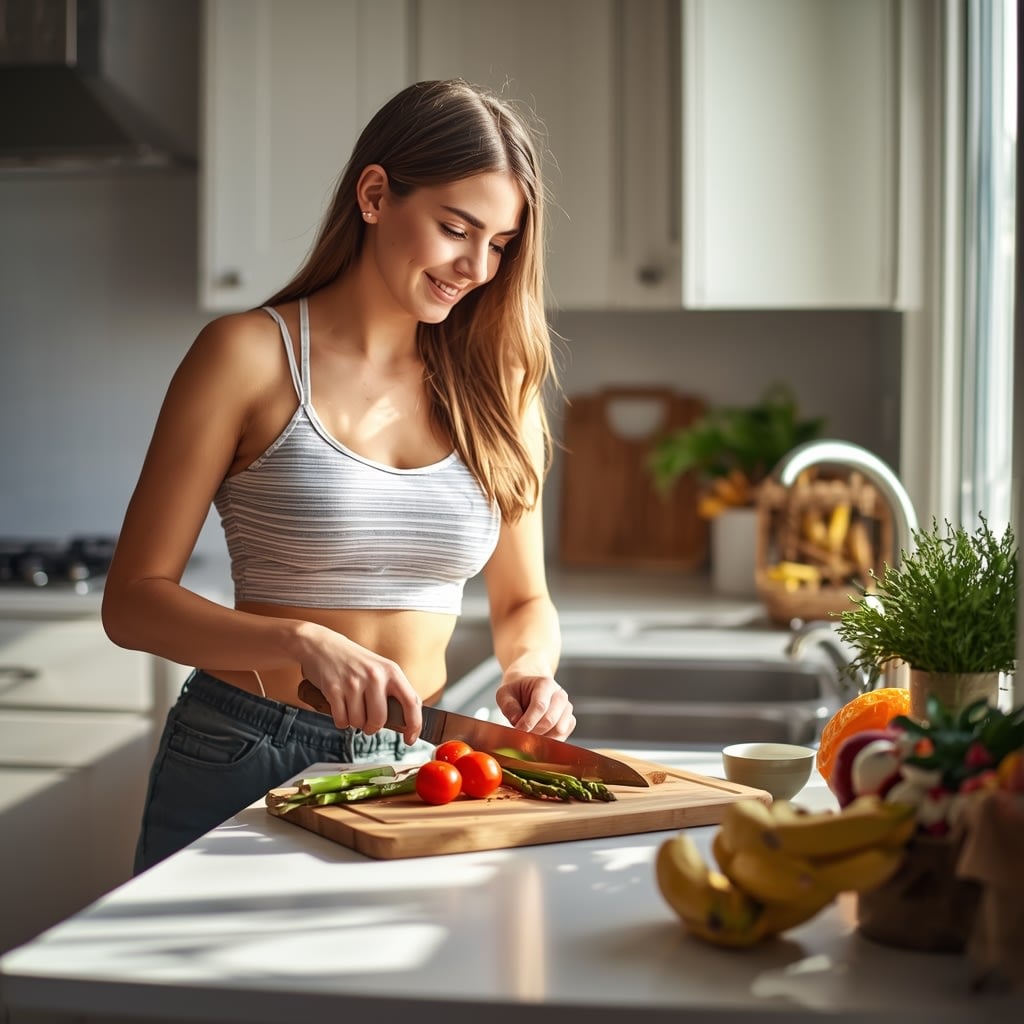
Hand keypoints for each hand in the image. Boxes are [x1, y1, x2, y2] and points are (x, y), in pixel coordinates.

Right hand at [300, 629, 422, 744]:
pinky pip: (341, 721)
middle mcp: (374, 676)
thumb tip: (405, 722)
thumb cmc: (353, 661)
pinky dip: (341, 721)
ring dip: (354, 722)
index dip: (414, 724)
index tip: (410, 739)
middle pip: (380, 720)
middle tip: (368, 722)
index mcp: (391, 671)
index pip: (411, 701)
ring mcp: (353, 682)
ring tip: (351, 707)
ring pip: (358, 722)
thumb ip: (392, 691)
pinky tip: (340, 707)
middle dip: (373, 727)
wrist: (322, 645)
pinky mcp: (334, 689)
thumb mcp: (379, 669)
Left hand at [495, 661, 574, 739]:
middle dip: (534, 732)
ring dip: (542, 738)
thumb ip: (508, 706)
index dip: (528, 721)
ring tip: (529, 736)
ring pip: (559, 730)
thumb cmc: (517, 692)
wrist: (529, 690)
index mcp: (545, 684)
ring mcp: (567, 708)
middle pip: (550, 720)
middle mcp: (560, 695)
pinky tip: (538, 738)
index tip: (518, 731)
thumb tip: (516, 721)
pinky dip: (550, 741)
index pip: (540, 706)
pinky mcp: (569, 721)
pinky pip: (563, 736)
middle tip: (521, 737)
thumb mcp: (505, 693)